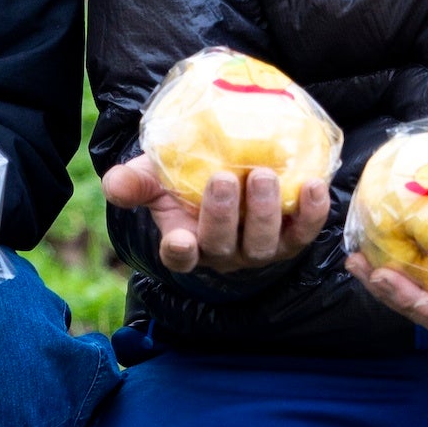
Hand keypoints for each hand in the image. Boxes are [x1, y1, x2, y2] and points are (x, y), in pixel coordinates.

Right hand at [102, 156, 329, 274]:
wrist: (228, 170)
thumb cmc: (183, 179)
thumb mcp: (153, 177)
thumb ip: (133, 182)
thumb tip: (114, 184)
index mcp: (185, 241)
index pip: (179, 257)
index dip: (181, 251)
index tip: (181, 239)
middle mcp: (222, 252)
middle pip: (222, 245)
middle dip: (223, 215)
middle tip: (223, 178)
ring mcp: (258, 249)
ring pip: (263, 243)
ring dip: (264, 212)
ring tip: (263, 175)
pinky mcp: (291, 238)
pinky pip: (303, 232)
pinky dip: (311, 213)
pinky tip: (313, 185)